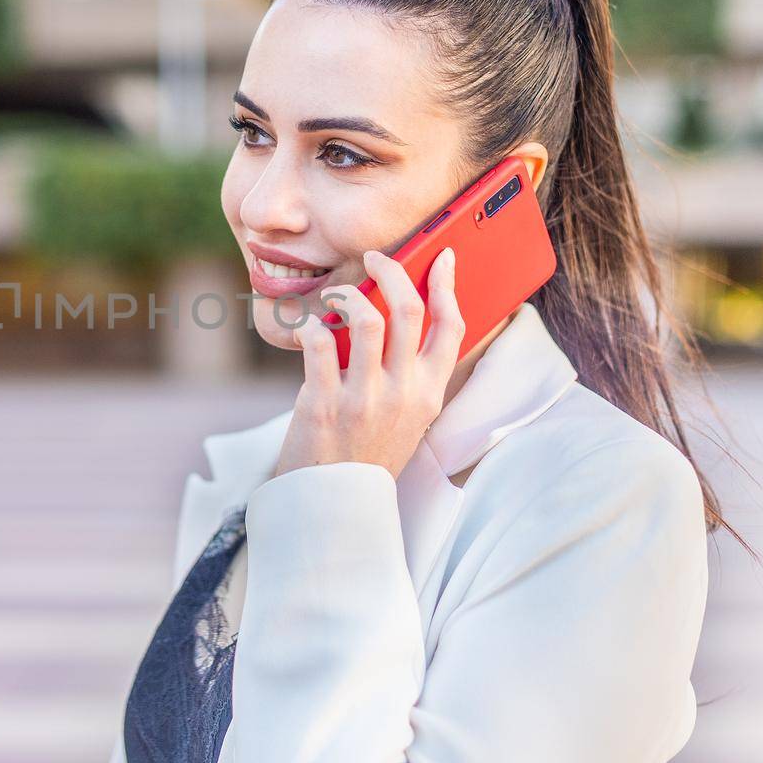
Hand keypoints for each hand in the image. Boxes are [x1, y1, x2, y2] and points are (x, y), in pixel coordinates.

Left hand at [272, 247, 465, 480]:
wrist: (335, 505)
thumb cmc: (369, 452)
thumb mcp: (408, 417)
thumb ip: (409, 373)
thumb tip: (397, 314)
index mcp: (429, 394)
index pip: (451, 327)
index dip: (448, 284)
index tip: (441, 257)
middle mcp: (403, 393)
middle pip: (409, 309)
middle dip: (392, 270)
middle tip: (375, 258)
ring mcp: (364, 399)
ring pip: (365, 318)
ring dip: (347, 294)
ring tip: (337, 296)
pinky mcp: (324, 404)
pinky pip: (318, 342)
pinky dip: (312, 326)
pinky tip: (311, 331)